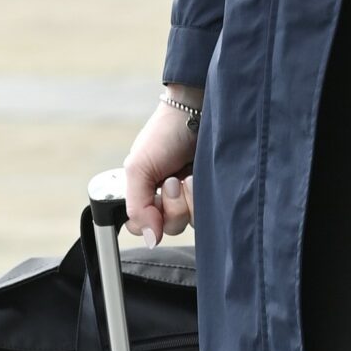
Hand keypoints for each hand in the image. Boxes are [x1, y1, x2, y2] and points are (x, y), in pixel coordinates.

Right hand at [124, 90, 200, 241]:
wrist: (197, 110)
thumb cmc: (165, 134)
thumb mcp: (138, 167)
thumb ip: (137, 206)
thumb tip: (149, 239)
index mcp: (146, 192)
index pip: (142, 227)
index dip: (148, 219)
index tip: (154, 196)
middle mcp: (169, 198)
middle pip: (169, 228)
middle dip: (171, 205)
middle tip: (173, 179)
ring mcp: (193, 197)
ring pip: (190, 224)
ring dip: (188, 200)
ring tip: (189, 175)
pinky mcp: (214, 194)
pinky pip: (210, 214)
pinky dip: (202, 197)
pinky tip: (200, 177)